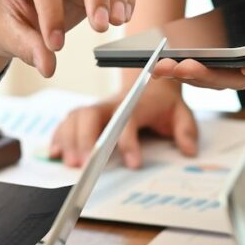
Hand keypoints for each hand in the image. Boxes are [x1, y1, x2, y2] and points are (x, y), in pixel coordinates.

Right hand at [48, 78, 197, 168]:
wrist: (150, 80)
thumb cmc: (163, 102)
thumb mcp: (181, 112)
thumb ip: (186, 130)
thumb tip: (189, 150)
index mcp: (135, 102)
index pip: (128, 121)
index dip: (130, 143)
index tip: (133, 164)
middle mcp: (111, 103)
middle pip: (91, 115)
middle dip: (86, 139)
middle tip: (86, 165)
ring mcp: (96, 108)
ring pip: (75, 117)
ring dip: (69, 139)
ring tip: (71, 163)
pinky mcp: (85, 114)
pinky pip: (66, 121)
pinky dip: (58, 136)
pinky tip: (55, 153)